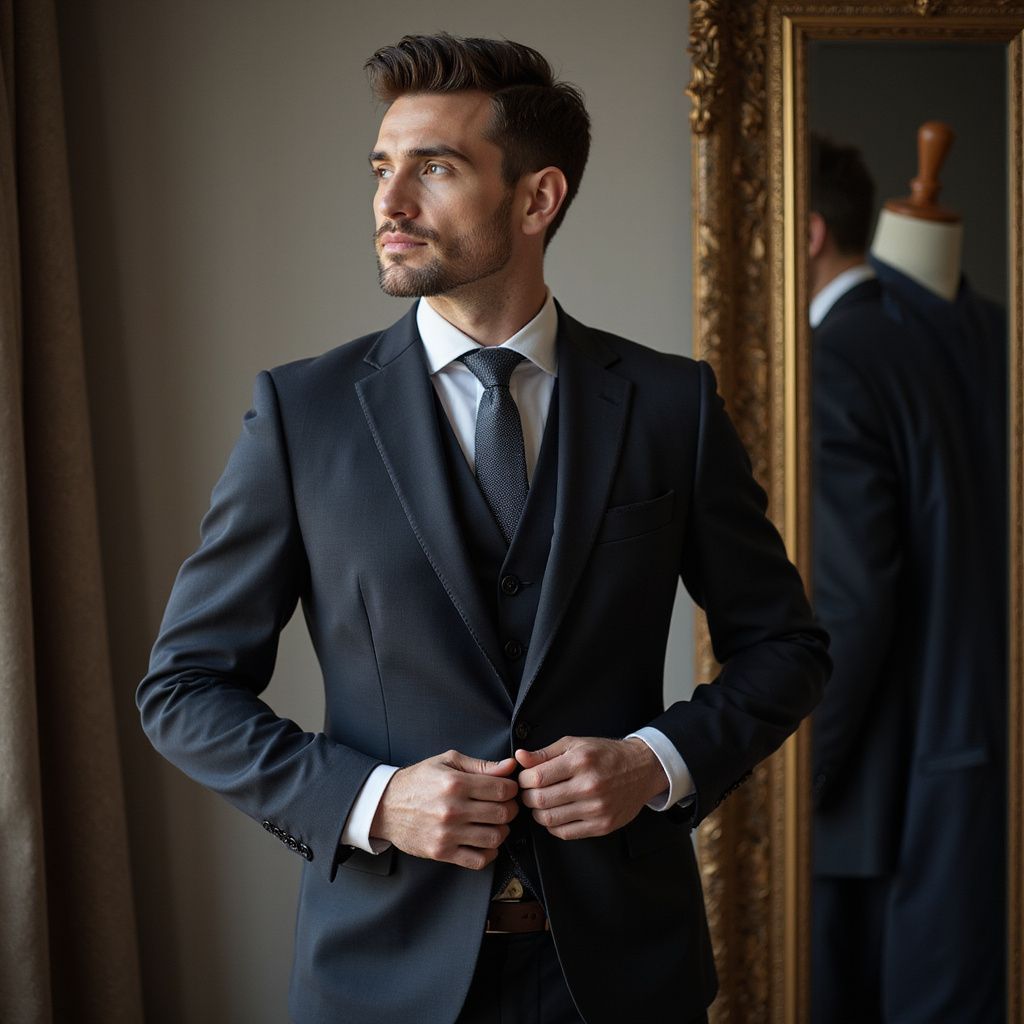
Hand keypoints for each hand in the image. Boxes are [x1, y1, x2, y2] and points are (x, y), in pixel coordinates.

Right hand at [370, 750, 519, 868]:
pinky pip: (478, 860)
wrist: (386, 806)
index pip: (502, 790)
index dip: (512, 789)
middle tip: (505, 806)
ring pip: (494, 837)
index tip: (509, 790)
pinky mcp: (442, 852)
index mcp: (455, 784)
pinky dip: (489, 853)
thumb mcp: (447, 762)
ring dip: (502, 830)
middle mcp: (452, 809)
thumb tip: (509, 766)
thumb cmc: (418, 781)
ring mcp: (447, 833)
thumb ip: (481, 765)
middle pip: (502, 814)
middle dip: (511, 809)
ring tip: (495, 823)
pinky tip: (485, 842)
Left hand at [516, 736, 667, 839]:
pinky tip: (556, 814)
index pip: (537, 778)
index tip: (525, 778)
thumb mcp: (575, 744)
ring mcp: (596, 808)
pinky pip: (565, 832)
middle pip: (540, 800)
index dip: (524, 780)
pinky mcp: (602, 825)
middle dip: (527, 797)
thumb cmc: (606, 754)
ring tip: (542, 802)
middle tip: (530, 792)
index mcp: (580, 762)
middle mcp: (589, 786)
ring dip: (538, 812)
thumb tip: (519, 758)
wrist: (642, 769)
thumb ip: (545, 753)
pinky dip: (553, 826)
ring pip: (549, 819)